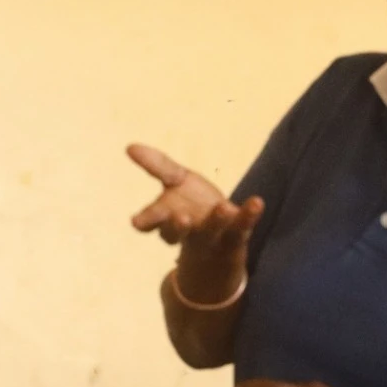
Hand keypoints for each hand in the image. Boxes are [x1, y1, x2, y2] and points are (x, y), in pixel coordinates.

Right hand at [127, 144, 262, 302]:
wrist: (218, 239)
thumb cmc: (191, 203)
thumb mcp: (175, 181)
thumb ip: (157, 165)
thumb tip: (129, 146)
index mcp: (166, 218)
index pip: (152, 221)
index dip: (146, 221)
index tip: (136, 222)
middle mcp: (187, 231)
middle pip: (177, 234)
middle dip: (177, 228)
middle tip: (182, 219)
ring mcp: (211, 234)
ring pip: (210, 231)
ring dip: (215, 221)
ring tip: (222, 208)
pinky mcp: (236, 234)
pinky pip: (242, 226)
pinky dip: (249, 214)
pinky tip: (257, 202)